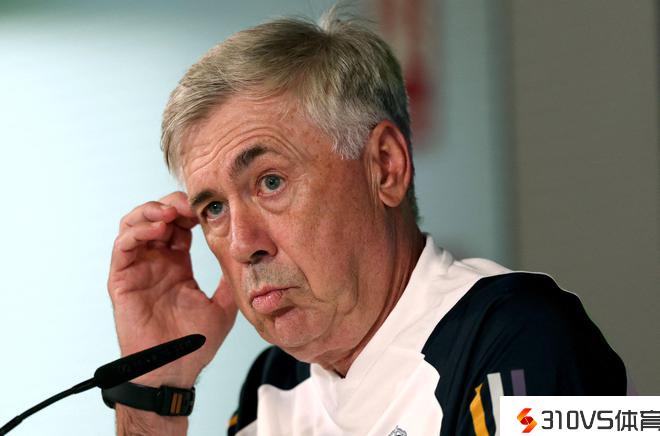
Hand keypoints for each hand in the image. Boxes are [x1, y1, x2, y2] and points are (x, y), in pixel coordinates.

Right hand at [108, 191, 236, 386]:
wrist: (173, 371)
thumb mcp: (222, 307)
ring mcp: (137, 269)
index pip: (180, 226)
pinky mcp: (122, 280)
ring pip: (134, 224)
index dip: (190, 212)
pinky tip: (158, 230)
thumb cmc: (193, 345)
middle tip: (190, 205)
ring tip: (171, 213)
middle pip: (156, 217)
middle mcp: (156, 263)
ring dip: (151, 212)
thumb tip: (248, 261)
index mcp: (177, 266)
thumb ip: (229, 282)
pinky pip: (122, 247)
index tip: (207, 208)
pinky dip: (137, 231)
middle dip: (172, 205)